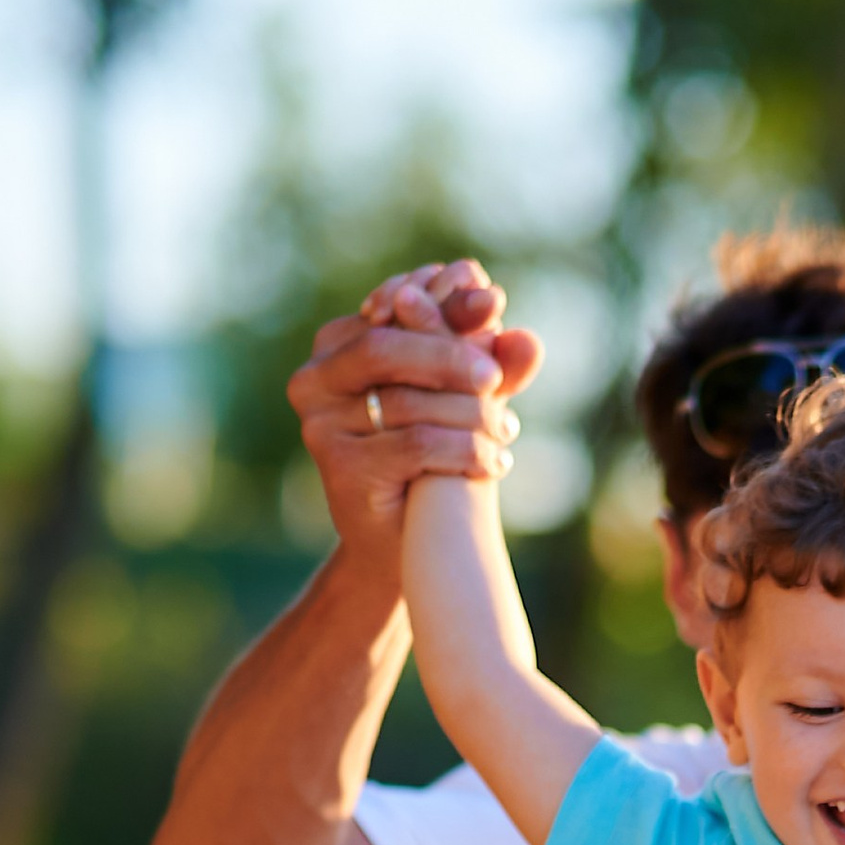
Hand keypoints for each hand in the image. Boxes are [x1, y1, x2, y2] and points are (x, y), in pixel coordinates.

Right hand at [285, 260, 544, 565]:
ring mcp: (321, 425)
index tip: (494, 301)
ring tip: (506, 430)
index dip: (443, 301)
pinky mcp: (340, 468)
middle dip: (450, 354)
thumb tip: (530, 338)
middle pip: (385, 349)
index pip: (392, 307)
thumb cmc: (434, 459)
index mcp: (336, 345)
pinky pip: (417, 444)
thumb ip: (491, 363)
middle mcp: (314, 379)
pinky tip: (495, 464)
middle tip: (496, 376)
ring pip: (406, 401)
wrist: (403, 544)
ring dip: (469, 413)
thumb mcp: (464, 398)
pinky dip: (466, 451)